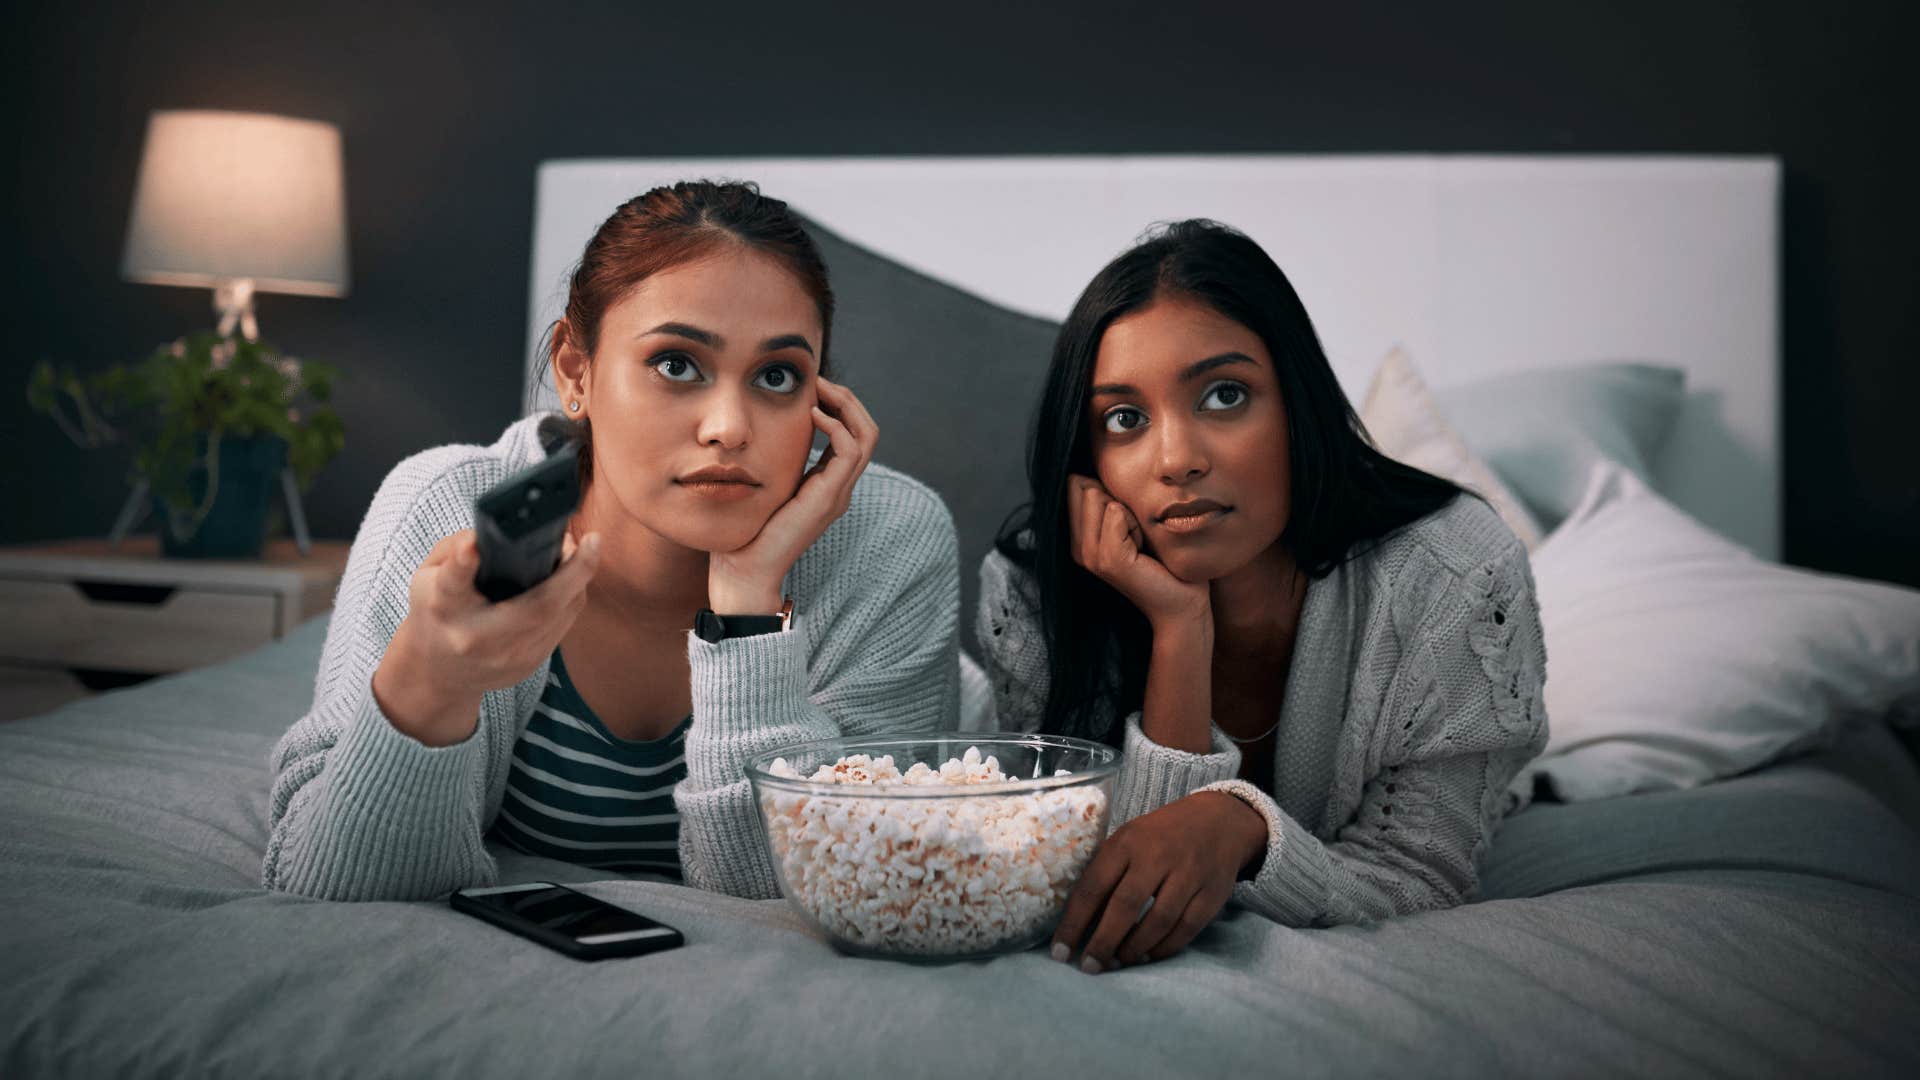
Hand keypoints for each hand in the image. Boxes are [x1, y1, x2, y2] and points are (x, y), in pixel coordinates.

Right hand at [372, 528, 600, 745]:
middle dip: (571, 573)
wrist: (440, 674)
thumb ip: (453, 551)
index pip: (453, 584)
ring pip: (559, 615)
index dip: (463, 562)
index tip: (473, 545)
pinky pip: (562, 626)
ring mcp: (507, 657)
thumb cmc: (436, 614)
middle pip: (533, 608)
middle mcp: (476, 636)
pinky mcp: (529, 666)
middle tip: (592, 541)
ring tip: (584, 551)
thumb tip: (492, 534)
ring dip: (578, 580)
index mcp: (444, 608)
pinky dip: (571, 598)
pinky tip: (574, 578)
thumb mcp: (426, 577)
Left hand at [707, 376, 876, 612]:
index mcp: (827, 483)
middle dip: (846, 399)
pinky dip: (836, 425)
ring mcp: (838, 493)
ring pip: (866, 435)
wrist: (744, 570)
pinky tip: (812, 413)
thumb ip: (771, 460)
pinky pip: (849, 450)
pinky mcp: (828, 498)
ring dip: (845, 404)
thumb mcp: (762, 483)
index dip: (838, 405)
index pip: (852, 434)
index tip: (811, 386)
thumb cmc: (745, 530)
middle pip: (867, 430)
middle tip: (819, 380)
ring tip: (819, 389)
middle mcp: (839, 487)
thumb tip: (756, 429)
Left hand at [1051, 791, 1266, 971]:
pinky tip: (1147, 956)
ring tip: (1117, 962)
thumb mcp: (1128, 840)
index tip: (1060, 952)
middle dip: (1103, 943)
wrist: (1219, 820)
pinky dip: (1163, 948)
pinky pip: (1185, 929)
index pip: (1093, 886)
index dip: (1074, 923)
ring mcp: (1189, 874)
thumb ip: (1106, 873)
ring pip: (1158, 922)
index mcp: (1128, 841)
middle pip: (1125, 907)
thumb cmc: (1160, 836)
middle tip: (1089, 967)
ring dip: (1134, 949)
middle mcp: (1158, 856)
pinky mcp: (1212, 892)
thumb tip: (1077, 923)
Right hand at [1067, 475, 1208, 629]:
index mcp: (1081, 539)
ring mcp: (1091, 556)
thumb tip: (1099, 470)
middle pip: (1083, 487)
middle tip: (1137, 535)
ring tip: (1142, 543)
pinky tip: (1145, 549)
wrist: (1183, 603)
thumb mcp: (1136, 524)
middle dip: (1117, 499)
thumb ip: (1114, 500)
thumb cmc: (1166, 562)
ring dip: (1130, 513)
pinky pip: (1116, 514)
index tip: (1129, 523)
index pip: (1076, 484)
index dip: (1108, 492)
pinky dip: (1137, 524)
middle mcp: (1079, 548)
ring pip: (1099, 497)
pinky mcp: (1109, 561)